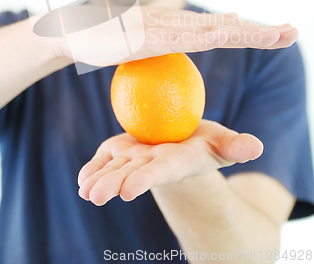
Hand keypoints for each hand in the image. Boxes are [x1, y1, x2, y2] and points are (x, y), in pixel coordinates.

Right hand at [54, 7, 297, 65]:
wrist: (75, 29)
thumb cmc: (109, 38)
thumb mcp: (147, 39)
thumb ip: (174, 39)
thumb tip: (204, 35)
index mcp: (178, 25)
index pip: (222, 29)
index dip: (251, 32)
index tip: (280, 34)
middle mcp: (175, 21)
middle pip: (225, 27)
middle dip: (260, 30)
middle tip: (293, 31)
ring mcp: (162, 26)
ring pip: (211, 31)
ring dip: (245, 33)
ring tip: (276, 35)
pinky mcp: (146, 35)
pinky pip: (181, 39)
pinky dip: (207, 36)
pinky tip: (229, 35)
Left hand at [77, 120, 262, 205]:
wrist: (180, 146)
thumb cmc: (203, 144)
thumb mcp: (222, 142)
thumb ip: (236, 145)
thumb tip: (256, 147)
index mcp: (175, 162)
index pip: (161, 171)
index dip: (146, 179)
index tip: (129, 190)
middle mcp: (151, 164)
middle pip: (132, 174)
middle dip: (114, 184)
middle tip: (96, 196)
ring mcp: (133, 159)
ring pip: (114, 169)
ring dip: (98, 180)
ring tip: (85, 192)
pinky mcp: (120, 151)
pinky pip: (104, 159)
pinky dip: (93, 167)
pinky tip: (83, 179)